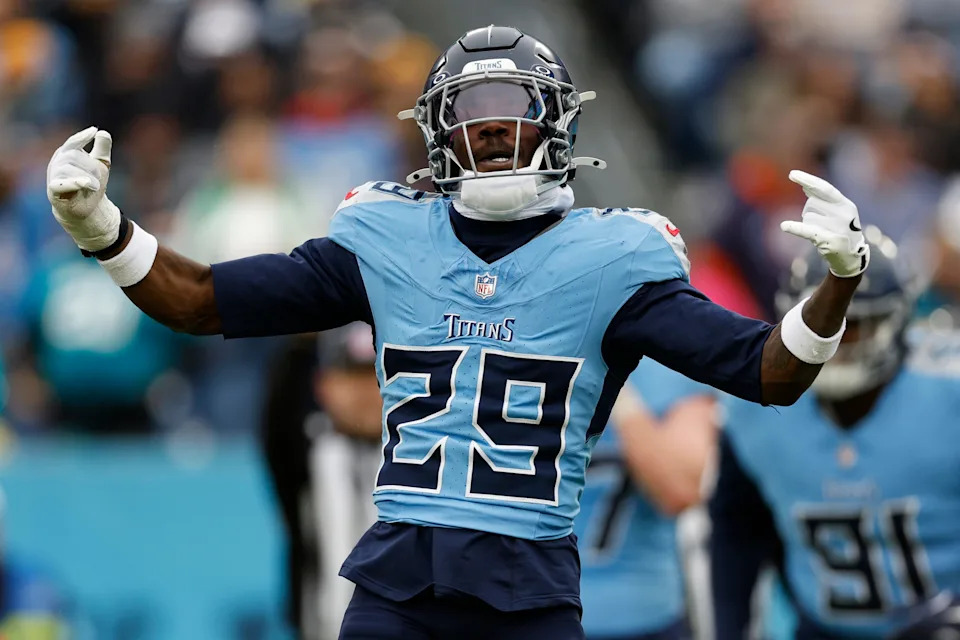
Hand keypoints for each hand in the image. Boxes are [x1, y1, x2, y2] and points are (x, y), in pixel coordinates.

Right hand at [46, 126, 120, 252]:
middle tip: (99, 179)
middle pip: (73, 156)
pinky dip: (73, 182)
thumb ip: (102, 149)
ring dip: (87, 178)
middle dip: (91, 167)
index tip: (93, 131)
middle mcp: (57, 163)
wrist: (88, 208)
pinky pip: (59, 184)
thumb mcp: (101, 165)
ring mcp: (53, 177)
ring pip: (68, 169)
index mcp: (67, 154)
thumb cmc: (91, 184)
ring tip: (94, 187)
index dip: (82, 137)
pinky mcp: (54, 191)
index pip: (72, 143)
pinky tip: (85, 183)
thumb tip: (103, 133)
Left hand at [781, 170, 868, 277]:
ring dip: (808, 224)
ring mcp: (838, 228)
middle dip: (809, 211)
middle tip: (819, 223)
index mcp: (846, 204)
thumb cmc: (839, 230)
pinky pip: (808, 231)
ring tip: (822, 232)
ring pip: (807, 218)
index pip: (825, 189)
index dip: (808, 180)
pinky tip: (784, 226)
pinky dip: (795, 228)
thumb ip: (821, 199)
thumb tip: (804, 185)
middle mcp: (844, 214)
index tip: (792, 174)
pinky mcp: (829, 241)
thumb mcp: (836, 212)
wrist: (850, 256)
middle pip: (812, 204)